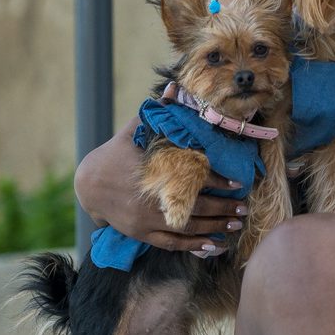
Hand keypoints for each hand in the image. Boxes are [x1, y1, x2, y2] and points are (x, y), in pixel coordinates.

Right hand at [75, 120, 245, 256]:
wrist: (89, 185)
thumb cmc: (116, 155)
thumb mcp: (134, 131)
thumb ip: (159, 112)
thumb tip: (175, 87)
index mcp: (154, 174)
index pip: (193, 179)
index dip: (217, 182)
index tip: (238, 183)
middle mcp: (152, 199)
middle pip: (196, 207)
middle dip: (223, 209)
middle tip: (244, 208)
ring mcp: (147, 220)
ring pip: (187, 229)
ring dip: (215, 229)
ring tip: (236, 224)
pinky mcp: (142, 234)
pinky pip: (173, 245)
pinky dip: (194, 247)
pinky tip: (213, 247)